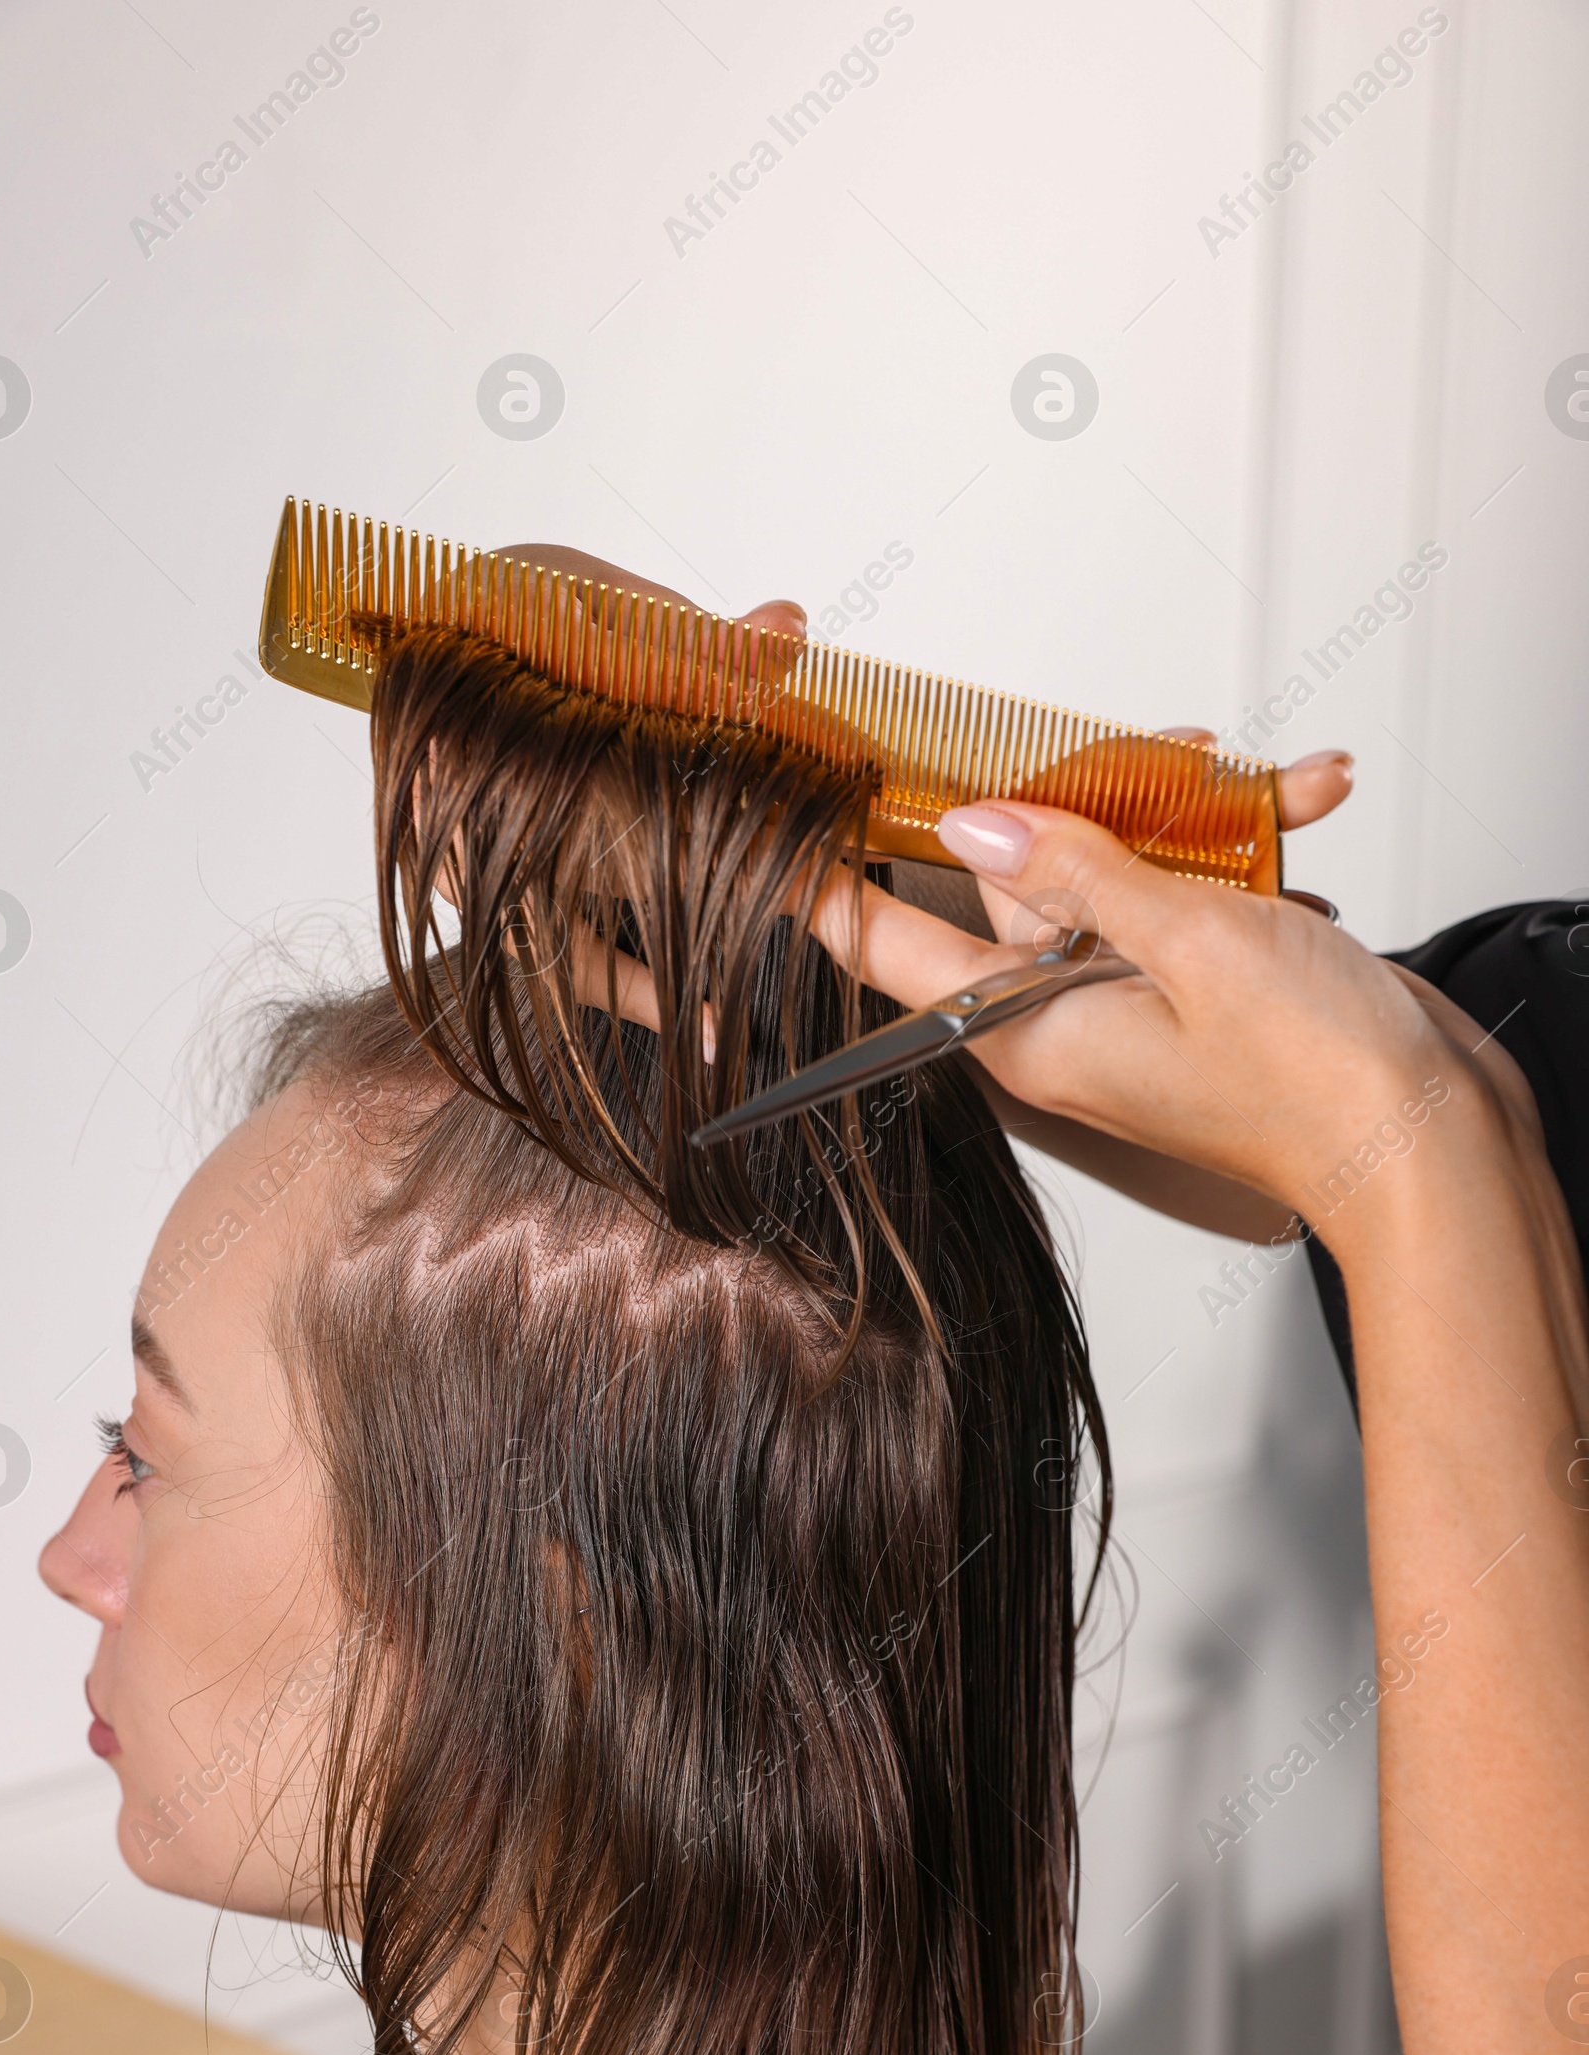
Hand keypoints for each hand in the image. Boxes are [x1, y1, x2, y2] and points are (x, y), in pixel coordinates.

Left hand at [808, 798, 1472, 1257]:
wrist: (1434, 1145)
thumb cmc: (1319, 1080)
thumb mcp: (1187, 942)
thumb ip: (1077, 872)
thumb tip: (978, 820)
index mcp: (1026, 1030)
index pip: (888, 946)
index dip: (828, 882)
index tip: (783, 824)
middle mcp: (1063, 1018)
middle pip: (1014, 876)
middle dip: (1085, 797)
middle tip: (1152, 746)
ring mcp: (1130, 1002)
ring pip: (1116, 869)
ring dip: (1193, 815)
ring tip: (1262, 786)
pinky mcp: (1194, 989)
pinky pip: (1189, 898)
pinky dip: (1244, 851)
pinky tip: (1302, 814)